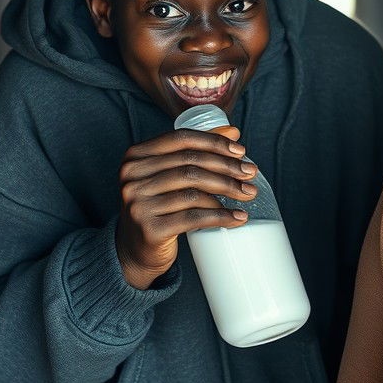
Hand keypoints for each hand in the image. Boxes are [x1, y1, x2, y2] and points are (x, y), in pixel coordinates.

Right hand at [115, 125, 256, 288]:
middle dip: (227, 167)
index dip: (214, 142)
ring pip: (194, 191)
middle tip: (251, 173)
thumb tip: (233, 132)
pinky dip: (220, 216)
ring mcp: (138, 204)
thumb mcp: (169, 175)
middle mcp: (132, 177)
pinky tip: (238, 217)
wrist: (136, 250)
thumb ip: (196, 151)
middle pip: (191, 164)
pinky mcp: (150, 230)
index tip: (242, 151)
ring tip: (248, 194)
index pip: (181, 139)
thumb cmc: (159, 206)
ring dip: (228, 190)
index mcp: (136, 156)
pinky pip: (193, 218)